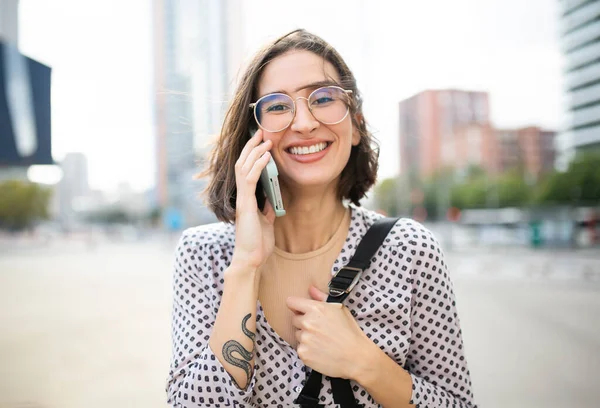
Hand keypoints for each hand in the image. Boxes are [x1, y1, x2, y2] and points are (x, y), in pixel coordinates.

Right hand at [230, 129, 275, 271]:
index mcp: (246, 198)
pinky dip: (258, 166)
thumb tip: (272, 196)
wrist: (251, 259)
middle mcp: (241, 196)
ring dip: (255, 152)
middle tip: (261, 132)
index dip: (252, 154)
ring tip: (265, 139)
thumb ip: (266, 207)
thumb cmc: (257, 243)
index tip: (261, 141)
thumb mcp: (266, 220)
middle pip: (242, 163)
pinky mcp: (246, 205)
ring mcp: (242, 199)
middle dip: (251, 147)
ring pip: (244, 168)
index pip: (246, 170)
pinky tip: (266, 156)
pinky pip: (250, 180)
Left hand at [286, 286, 375, 379]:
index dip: (296, 306)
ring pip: (298, 334)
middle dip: (304, 322)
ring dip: (306, 336)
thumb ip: (322, 297)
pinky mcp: (303, 353)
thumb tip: (310, 288)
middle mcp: (307, 322)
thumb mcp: (340, 309)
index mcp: (316, 308)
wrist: (356, 357)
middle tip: (319, 329)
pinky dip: (308, 350)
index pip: (291, 302)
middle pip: (295, 319)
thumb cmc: (350, 332)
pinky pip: (300, 348)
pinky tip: (321, 351)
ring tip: (322, 341)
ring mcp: (304, 339)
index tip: (300, 310)